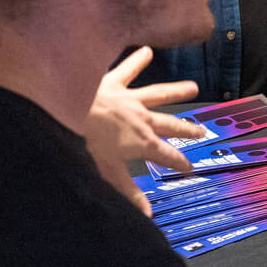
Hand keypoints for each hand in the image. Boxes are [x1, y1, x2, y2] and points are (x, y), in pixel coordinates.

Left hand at [84, 47, 200, 212]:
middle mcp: (142, 119)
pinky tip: (146, 49)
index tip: (190, 169)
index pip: (167, 156)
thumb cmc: (85, 143)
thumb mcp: (107, 172)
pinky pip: (128, 69)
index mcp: (142, 142)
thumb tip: (148, 217)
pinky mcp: (113, 82)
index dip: (180, 163)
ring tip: (193, 87)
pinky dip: (138, 59)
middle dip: (186, 129)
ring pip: (158, 94)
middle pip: (170, 125)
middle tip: (202, 131)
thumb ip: (128, 193)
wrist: (64, 109)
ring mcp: (129, 99)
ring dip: (176, 91)